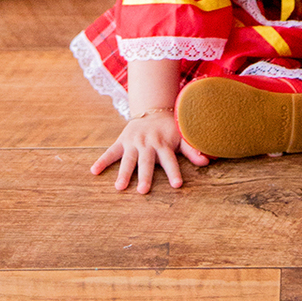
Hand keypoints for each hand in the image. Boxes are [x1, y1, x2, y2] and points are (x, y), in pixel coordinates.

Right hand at [90, 110, 209, 193]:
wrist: (153, 109)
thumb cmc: (170, 128)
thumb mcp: (182, 136)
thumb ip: (192, 149)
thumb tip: (207, 161)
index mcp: (163, 144)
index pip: (170, 160)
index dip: (174, 172)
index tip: (177, 185)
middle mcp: (148, 144)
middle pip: (147, 162)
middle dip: (145, 176)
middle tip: (143, 191)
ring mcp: (133, 143)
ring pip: (128, 159)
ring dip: (124, 173)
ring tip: (120, 187)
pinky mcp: (122, 141)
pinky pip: (110, 152)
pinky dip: (102, 161)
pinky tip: (94, 171)